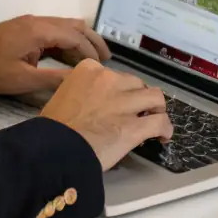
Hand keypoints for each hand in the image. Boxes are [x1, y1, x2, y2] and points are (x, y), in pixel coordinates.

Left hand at [0, 14, 109, 95]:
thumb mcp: (22, 79)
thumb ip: (53, 79)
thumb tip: (80, 80)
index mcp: (39, 30)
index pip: (74, 37)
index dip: (90, 52)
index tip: (102, 69)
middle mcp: (38, 21)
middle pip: (74, 26)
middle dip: (91, 41)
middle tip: (106, 59)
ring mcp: (31, 23)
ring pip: (64, 26)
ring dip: (80, 40)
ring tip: (93, 59)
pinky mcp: (25, 29)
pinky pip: (53, 30)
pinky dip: (66, 41)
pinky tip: (69, 57)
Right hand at [41, 59, 172, 170]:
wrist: (53, 148)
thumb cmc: (52, 126)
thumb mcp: (62, 95)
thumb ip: (81, 91)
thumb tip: (89, 102)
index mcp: (89, 70)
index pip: (115, 74)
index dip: (119, 89)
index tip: (117, 101)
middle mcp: (109, 80)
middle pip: (136, 83)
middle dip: (138, 97)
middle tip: (136, 112)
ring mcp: (124, 103)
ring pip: (155, 98)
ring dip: (157, 109)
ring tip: (155, 119)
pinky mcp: (134, 126)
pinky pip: (160, 122)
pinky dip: (165, 128)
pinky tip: (163, 136)